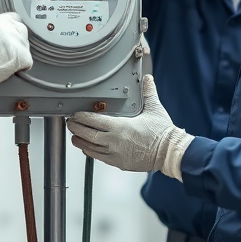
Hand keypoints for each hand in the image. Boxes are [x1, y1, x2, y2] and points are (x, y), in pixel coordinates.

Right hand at [0, 13, 31, 88]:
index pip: (12, 18)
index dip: (9, 28)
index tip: (5, 35)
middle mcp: (12, 28)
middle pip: (21, 31)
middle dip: (15, 39)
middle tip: (6, 49)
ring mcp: (19, 42)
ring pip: (25, 45)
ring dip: (19, 52)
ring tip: (8, 60)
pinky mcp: (24, 56)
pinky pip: (28, 61)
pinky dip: (22, 66)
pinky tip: (13, 69)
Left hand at [68, 75, 192, 176]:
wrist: (169, 153)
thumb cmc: (162, 132)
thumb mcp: (155, 108)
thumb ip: (149, 92)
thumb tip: (148, 78)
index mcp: (121, 127)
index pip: (94, 121)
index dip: (82, 117)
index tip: (76, 114)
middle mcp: (115, 141)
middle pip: (88, 135)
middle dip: (77, 128)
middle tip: (71, 123)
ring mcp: (115, 154)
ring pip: (91, 148)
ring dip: (81, 142)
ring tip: (75, 136)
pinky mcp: (119, 163)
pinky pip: (99, 157)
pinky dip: (91, 152)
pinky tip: (87, 148)